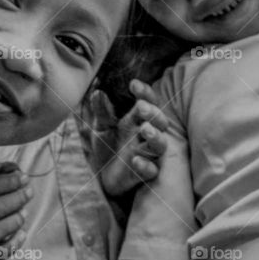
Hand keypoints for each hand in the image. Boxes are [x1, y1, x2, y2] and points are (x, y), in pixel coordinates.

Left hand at [88, 79, 167, 196]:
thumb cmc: (107, 146)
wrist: (102, 175)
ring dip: (156, 137)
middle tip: (141, 107)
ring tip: (145, 129)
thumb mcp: (100, 128)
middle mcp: (146, 135)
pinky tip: (134, 161)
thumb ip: (101, 112)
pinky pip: (152, 170)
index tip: (133, 84)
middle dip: (153, 113)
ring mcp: (148, 154)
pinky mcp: (145, 173)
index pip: (147, 102)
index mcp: (137, 120)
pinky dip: (145, 165)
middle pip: (159, 122)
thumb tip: (97, 92)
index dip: (144, 92)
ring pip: (161, 145)